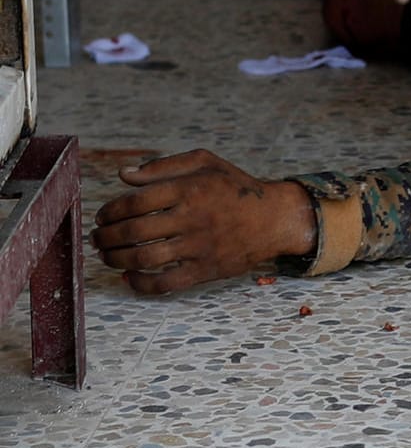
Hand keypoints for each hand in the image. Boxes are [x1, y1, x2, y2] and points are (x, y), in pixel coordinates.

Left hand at [91, 150, 317, 294]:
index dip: (110, 211)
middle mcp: (193, 218)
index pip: (134, 202)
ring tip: (107, 256)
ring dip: (115, 259)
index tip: (102, 216)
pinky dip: (140, 284)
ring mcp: (200, 246)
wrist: (275, 218)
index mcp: (190, 189)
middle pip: (132, 232)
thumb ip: (163, 166)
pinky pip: (165, 283)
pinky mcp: (206, 269)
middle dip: (105, 237)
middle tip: (97, 238)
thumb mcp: (206, 163)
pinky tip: (129, 277)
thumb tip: (123, 176)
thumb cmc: (237, 188)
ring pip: (143, 258)